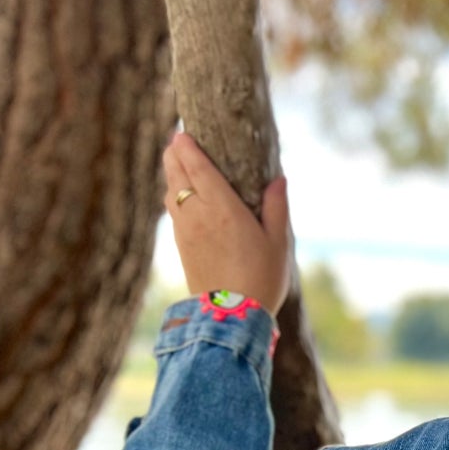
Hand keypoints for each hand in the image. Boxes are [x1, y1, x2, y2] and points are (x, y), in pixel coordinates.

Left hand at [164, 131, 293, 315]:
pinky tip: (180, 195)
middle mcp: (198, 215)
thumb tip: (278, 178)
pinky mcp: (181, 246)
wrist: (231, 316)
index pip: (198, 167)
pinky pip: (172, 211)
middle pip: (176, 174)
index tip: (182, 132)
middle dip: (174, 154)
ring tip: (177, 163)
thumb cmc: (262, 278)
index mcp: (224, 209)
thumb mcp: (278, 242)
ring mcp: (185, 231)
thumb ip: (276, 207)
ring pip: (170, 192)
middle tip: (177, 141)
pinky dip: (173, 195)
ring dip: (171, 173)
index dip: (187, 147)